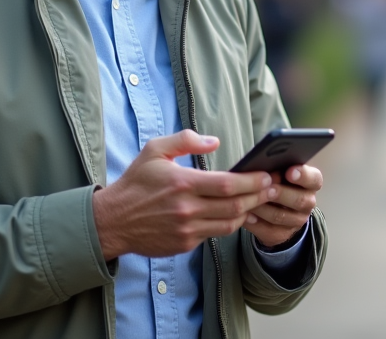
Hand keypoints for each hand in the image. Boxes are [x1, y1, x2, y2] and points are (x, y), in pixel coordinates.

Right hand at [92, 130, 274, 259]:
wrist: (113, 221)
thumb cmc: (136, 182)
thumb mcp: (155, 150)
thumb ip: (185, 141)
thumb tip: (215, 142)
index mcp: (182, 183)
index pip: (228, 184)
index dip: (252, 181)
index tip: (266, 175)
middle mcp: (187, 209)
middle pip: (235, 206)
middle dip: (258, 197)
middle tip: (272, 187)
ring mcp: (187, 229)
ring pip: (230, 224)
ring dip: (248, 212)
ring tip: (258, 200)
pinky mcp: (185, 244)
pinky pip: (215, 234)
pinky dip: (229, 224)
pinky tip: (236, 214)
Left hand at [244, 164, 322, 249]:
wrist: (277, 208)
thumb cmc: (277, 181)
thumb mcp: (281, 171)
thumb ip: (277, 168)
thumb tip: (263, 165)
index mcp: (310, 184)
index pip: (314, 179)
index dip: (303, 176)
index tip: (290, 172)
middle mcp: (307, 202)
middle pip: (299, 200)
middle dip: (281, 193)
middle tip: (267, 188)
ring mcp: (296, 221)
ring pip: (280, 216)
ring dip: (263, 208)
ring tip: (249, 200)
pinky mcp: (282, 235)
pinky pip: (268, 230)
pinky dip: (255, 222)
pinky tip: (246, 215)